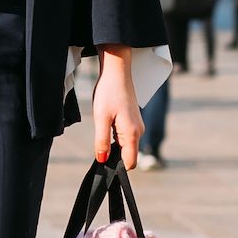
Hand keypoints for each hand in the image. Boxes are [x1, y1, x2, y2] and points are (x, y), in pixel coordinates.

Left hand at [91, 46, 144, 168]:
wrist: (117, 71)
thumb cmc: (108, 92)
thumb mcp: (101, 118)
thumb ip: (102, 141)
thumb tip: (102, 160)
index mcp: (132, 134)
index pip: (129, 163)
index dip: (116, 166)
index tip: (102, 161)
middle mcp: (138, 131)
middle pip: (128, 155)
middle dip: (113, 155)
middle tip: (98, 143)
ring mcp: (137, 125)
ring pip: (126, 145)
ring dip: (113, 144)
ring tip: (103, 127)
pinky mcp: (133, 120)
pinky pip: (126, 136)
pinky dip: (115, 135)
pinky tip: (107, 122)